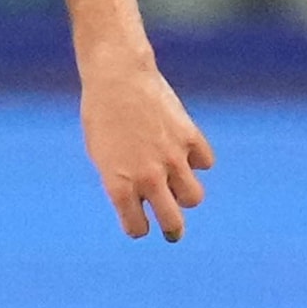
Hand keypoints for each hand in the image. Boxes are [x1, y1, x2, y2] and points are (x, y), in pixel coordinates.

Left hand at [80, 53, 213, 242]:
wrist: (117, 77)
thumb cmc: (101, 116)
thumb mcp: (101, 155)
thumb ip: (121, 182)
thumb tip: (144, 201)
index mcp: (119, 185)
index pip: (137, 228)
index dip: (138, 227)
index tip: (138, 222)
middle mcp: (147, 177)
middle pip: (173, 222)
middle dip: (172, 230)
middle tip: (172, 230)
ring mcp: (172, 158)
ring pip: (194, 197)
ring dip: (186, 194)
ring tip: (177, 184)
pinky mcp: (190, 137)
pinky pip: (205, 162)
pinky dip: (197, 160)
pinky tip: (186, 151)